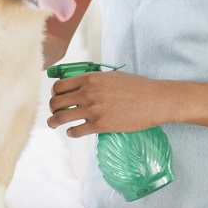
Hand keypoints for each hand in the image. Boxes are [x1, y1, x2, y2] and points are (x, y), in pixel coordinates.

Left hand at [47, 71, 172, 137]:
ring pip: (61, 117)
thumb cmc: (136, 86)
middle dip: (52, 108)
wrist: (154, 100)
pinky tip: (72, 131)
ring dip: (54, 121)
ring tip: (54, 124)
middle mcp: (88, 93)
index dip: (54, 93)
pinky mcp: (100, 126)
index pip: (59, 86)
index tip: (56, 97)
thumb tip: (81, 84)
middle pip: (56, 102)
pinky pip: (75, 131)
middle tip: (54, 111)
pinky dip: (70, 132)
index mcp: (89, 79)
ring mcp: (93, 110)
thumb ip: (94, 80)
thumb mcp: (111, 76)